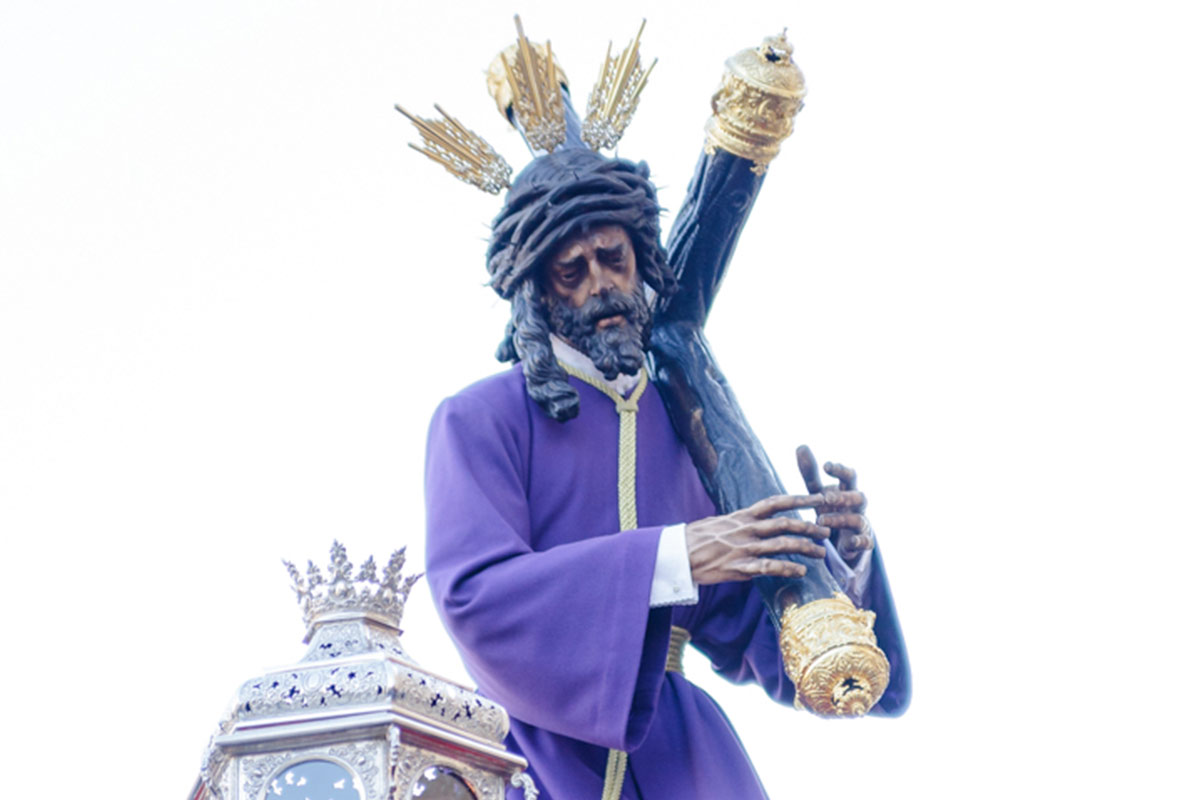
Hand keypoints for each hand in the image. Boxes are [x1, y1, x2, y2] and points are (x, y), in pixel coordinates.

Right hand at [684, 494, 829, 584]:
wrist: (676, 555)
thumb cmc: (698, 539)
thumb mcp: (721, 523)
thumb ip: (743, 522)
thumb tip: (759, 520)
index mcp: (742, 516)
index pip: (776, 502)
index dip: (800, 498)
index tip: (819, 497)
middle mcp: (746, 529)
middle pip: (785, 523)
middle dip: (809, 526)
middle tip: (827, 529)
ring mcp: (743, 549)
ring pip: (781, 545)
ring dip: (805, 548)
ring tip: (821, 553)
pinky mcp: (738, 568)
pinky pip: (768, 568)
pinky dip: (786, 569)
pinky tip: (801, 572)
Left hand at [796, 445, 873, 564]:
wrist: (842, 542)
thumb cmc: (831, 510)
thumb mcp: (818, 492)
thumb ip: (811, 472)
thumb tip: (800, 446)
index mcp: (847, 491)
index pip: (849, 477)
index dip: (841, 470)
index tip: (826, 465)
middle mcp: (857, 507)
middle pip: (859, 496)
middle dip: (844, 496)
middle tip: (826, 497)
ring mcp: (862, 525)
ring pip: (858, 519)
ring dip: (840, 519)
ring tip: (820, 520)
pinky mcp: (863, 543)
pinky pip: (866, 542)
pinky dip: (859, 542)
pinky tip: (849, 543)